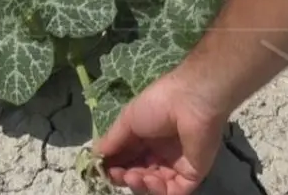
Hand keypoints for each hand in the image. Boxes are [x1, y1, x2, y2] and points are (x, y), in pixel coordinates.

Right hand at [94, 69, 229, 194]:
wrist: (190, 102)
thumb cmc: (157, 105)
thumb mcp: (127, 120)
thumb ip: (112, 141)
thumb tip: (95, 157)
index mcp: (146, 137)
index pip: (128, 159)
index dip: (115, 166)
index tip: (103, 169)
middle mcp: (161, 152)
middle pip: (139, 174)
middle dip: (125, 177)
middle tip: (119, 175)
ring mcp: (177, 164)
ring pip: (155, 186)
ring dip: (140, 184)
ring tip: (134, 176)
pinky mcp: (192, 174)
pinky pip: (174, 191)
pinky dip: (160, 190)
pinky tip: (151, 179)